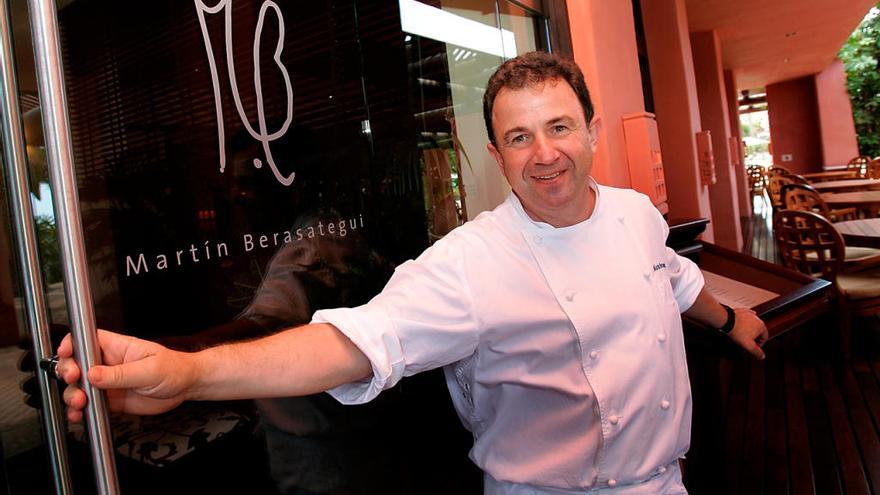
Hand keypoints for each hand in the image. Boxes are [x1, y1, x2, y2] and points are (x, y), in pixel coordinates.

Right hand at [57, 330, 195, 421]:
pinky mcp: (110, 399)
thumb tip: (93, 374)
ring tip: (80, 402)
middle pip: (76, 363)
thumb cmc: (173, 369)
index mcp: (117, 348)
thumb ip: (121, 374)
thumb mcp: (149, 370)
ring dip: (72, 395)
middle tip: (75, 380)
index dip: (72, 344)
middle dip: (68, 372)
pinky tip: (79, 415)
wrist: (186, 387)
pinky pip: (89, 404)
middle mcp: (108, 363)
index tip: (65, 354)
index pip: (87, 339)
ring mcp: (107, 382)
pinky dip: (80, 411)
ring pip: (78, 386)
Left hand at [726, 308, 768, 359]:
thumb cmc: (737, 332)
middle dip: (755, 337)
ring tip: (744, 335)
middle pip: (759, 330)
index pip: (765, 337)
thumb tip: (762, 356)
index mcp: (761, 326)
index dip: (760, 344)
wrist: (727, 321)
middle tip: (749, 342)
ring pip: (753, 323)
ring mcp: (749, 314)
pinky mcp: (742, 311)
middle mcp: (757, 319)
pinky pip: (746, 317)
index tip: (755, 348)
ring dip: (750, 329)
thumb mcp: (748, 345)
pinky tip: (742, 324)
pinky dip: (744, 322)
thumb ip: (756, 352)